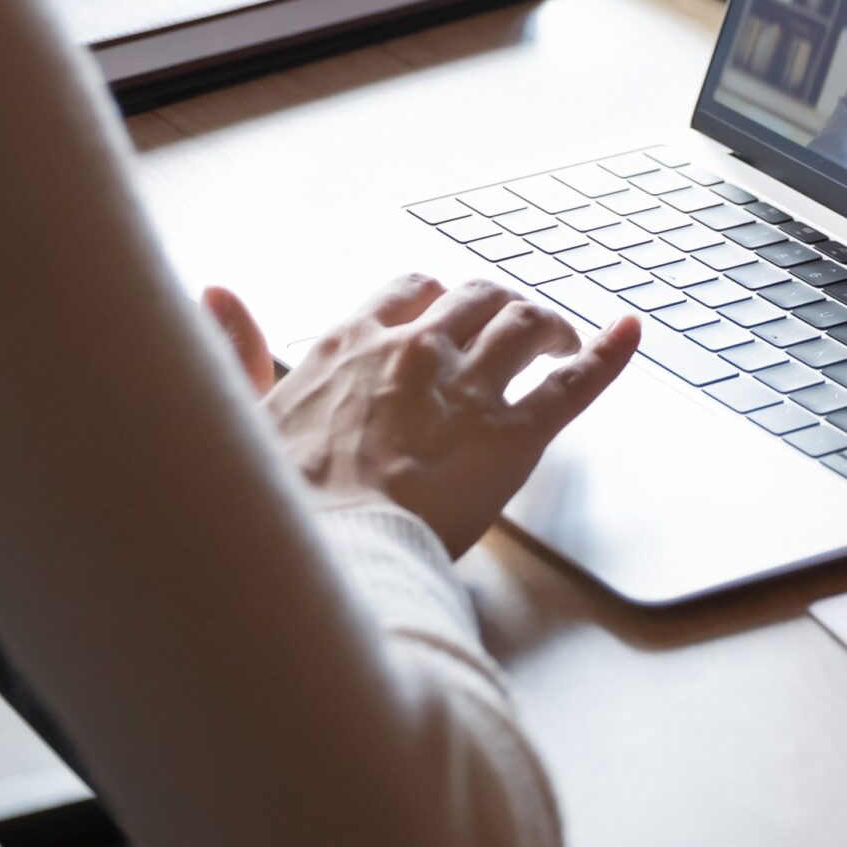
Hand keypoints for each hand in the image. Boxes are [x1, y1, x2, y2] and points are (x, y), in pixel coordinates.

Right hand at [204, 275, 639, 559]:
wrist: (323, 556)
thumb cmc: (279, 501)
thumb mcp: (239, 411)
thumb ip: (234, 347)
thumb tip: (215, 295)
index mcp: (354, 341)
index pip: (408, 290)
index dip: (433, 300)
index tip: (442, 315)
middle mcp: (418, 348)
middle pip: (475, 297)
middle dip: (497, 306)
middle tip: (510, 330)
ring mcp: (470, 387)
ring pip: (524, 325)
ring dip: (547, 324)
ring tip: (560, 338)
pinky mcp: (516, 435)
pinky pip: (575, 383)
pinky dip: (609, 353)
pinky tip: (631, 334)